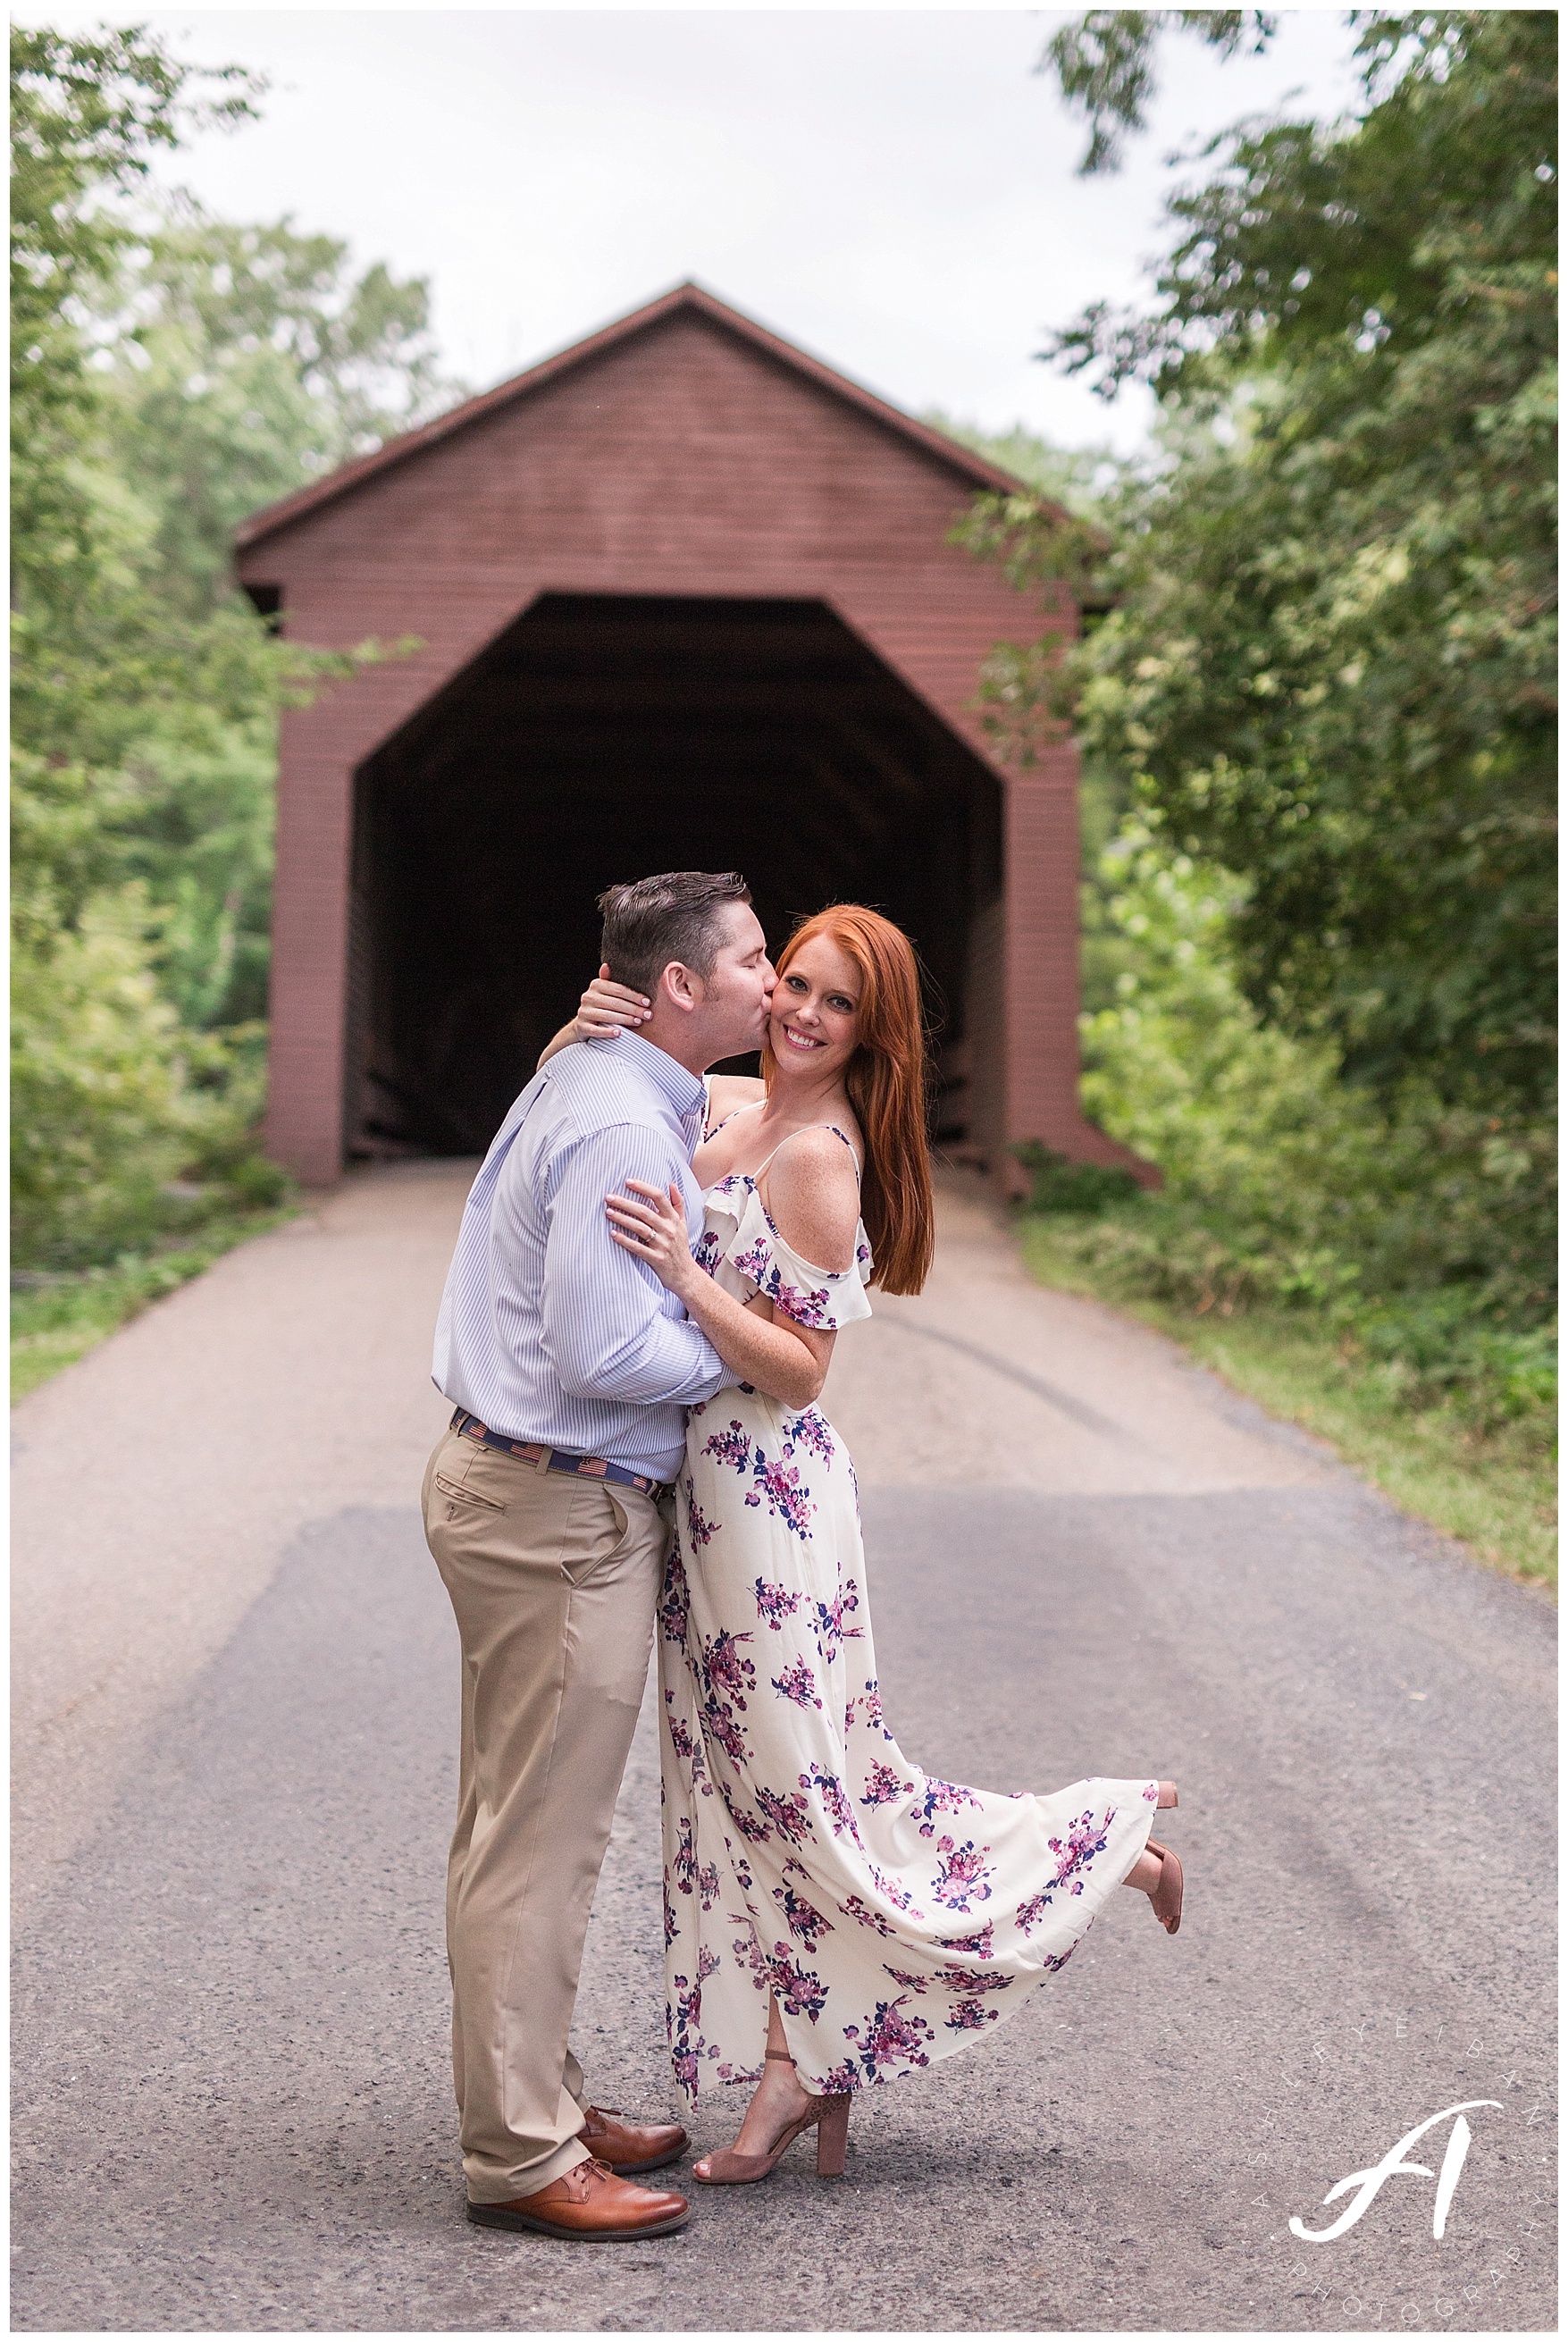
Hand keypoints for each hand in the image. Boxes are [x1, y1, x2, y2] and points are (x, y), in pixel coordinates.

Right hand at [576, 964, 650, 1041]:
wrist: (584, 1023)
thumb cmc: (602, 1005)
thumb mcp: (606, 991)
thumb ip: (611, 980)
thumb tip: (607, 964)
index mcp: (596, 985)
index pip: (618, 990)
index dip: (634, 996)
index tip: (648, 1002)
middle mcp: (588, 997)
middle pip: (615, 1003)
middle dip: (634, 1009)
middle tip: (648, 1015)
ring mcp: (583, 1012)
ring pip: (606, 1016)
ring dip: (624, 1019)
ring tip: (638, 1022)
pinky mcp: (581, 1027)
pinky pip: (595, 1030)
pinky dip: (607, 1032)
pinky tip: (619, 1033)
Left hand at [606, 1179, 698, 1296]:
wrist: (685, 1275)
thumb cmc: (680, 1247)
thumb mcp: (683, 1224)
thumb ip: (678, 1203)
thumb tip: (671, 1184)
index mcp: (674, 1219)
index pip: (659, 1197)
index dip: (643, 1187)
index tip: (628, 1182)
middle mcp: (669, 1229)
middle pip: (645, 1211)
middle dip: (626, 1203)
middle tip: (609, 1197)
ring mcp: (663, 1244)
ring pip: (640, 1228)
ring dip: (623, 1219)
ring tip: (608, 1212)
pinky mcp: (656, 1259)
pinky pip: (638, 1248)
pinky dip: (625, 1240)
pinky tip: (613, 1234)